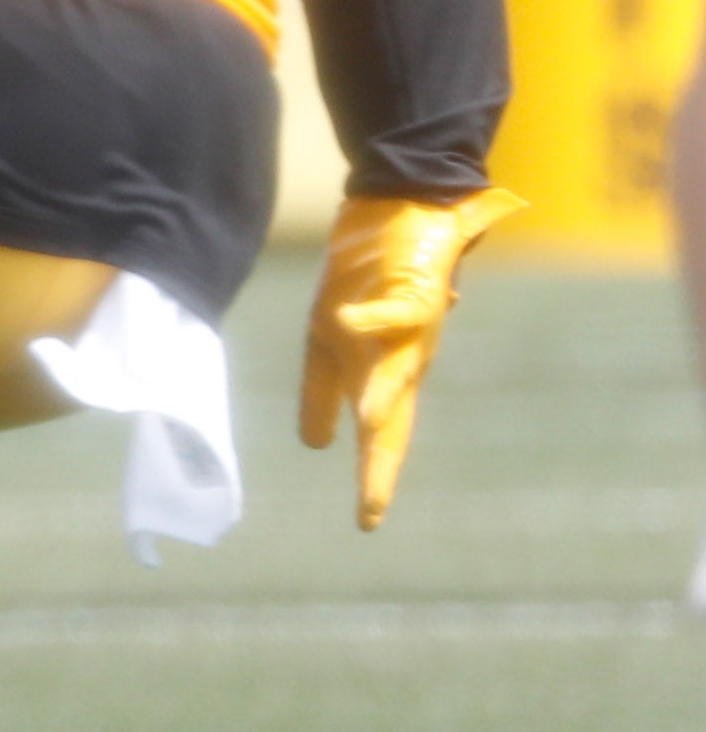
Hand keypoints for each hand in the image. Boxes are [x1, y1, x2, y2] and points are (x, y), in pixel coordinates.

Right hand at [300, 187, 520, 527]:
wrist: (403, 208)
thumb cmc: (369, 274)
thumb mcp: (331, 339)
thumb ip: (325, 392)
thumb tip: (319, 444)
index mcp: (381, 372)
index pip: (380, 435)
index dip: (375, 475)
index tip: (367, 523)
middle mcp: (402, 358)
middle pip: (392, 419)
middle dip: (380, 462)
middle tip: (370, 507)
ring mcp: (411, 327)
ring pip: (397, 369)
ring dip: (381, 396)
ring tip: (367, 425)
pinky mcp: (412, 288)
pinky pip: (391, 305)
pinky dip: (371, 316)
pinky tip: (348, 324)